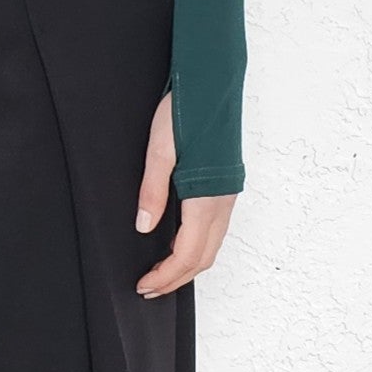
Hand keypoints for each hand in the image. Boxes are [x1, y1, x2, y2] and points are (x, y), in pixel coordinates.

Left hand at [133, 89, 236, 297]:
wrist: (214, 84)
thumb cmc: (186, 111)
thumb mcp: (160, 149)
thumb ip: (152, 191)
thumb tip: (144, 228)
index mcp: (206, 198)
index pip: (188, 255)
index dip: (166, 276)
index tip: (144, 286)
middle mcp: (222, 202)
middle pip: (203, 258)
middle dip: (176, 278)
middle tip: (148, 288)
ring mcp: (227, 195)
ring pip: (212, 245)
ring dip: (189, 265)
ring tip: (161, 273)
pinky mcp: (226, 185)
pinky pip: (214, 230)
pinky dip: (198, 246)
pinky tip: (178, 242)